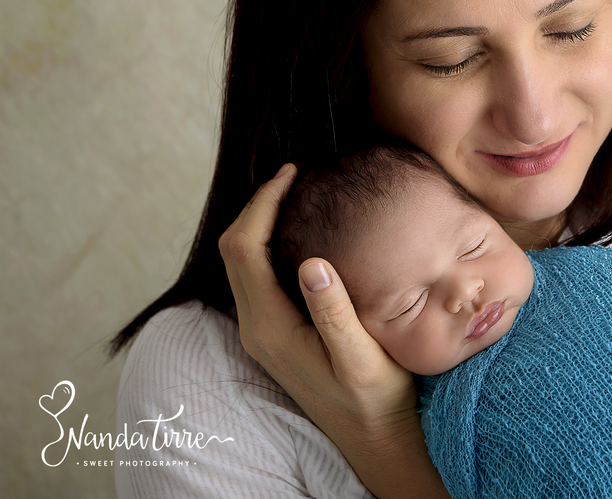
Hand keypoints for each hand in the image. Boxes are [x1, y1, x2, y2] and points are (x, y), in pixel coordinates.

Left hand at [218, 164, 448, 498]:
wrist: (374, 440)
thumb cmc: (375, 399)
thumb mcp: (360, 356)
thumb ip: (334, 311)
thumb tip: (312, 261)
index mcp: (269, 325)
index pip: (245, 247)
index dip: (263, 203)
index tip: (294, 172)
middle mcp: (255, 327)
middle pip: (236, 250)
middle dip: (259, 205)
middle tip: (298, 174)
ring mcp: (262, 332)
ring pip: (244, 262)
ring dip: (264, 223)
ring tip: (301, 193)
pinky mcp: (276, 334)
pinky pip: (259, 275)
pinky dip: (273, 243)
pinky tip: (306, 233)